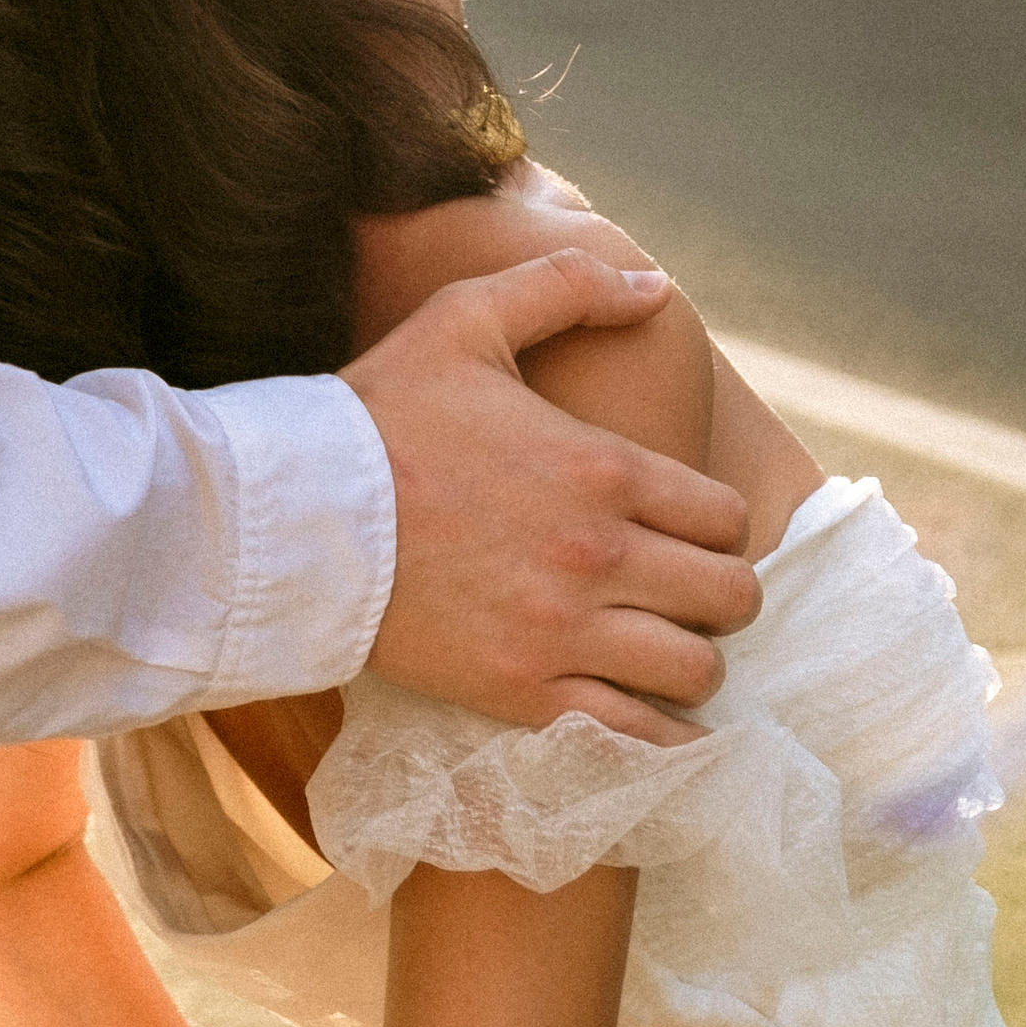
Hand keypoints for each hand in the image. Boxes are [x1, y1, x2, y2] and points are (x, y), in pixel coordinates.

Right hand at [342, 244, 758, 739]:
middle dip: (717, 591)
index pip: (726, 516)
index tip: (684, 526)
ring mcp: (561, 631)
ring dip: (687, 657)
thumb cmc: (381, 412)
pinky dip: (656, 734)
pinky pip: (633, 737)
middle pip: (729, 597)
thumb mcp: (466, 319)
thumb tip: (656, 289)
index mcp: (600, 467)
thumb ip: (566, 289)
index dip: (716, 522)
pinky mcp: (520, 691)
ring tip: (651, 643)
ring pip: (695, 669)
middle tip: (678, 586)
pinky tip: (642, 712)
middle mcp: (597, 555)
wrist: (295, 514)